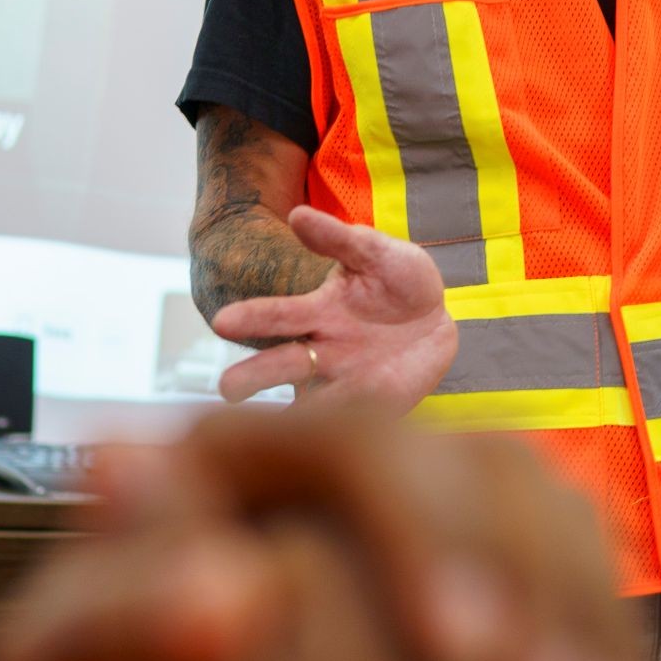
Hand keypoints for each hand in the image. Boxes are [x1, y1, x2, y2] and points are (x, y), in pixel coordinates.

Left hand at [0, 407, 648, 660]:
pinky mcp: (475, 572)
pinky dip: (597, 645)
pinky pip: (569, 575)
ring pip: (539, 514)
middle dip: (528, 591)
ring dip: (581, 620)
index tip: (453, 656)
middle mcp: (338, 465)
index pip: (360, 449)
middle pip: (474, 472)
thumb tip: (127, 475)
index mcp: (236, 457)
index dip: (423, 538)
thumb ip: (103, 598)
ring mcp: (416, 512)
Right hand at [208, 205, 455, 408]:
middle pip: (282, 365)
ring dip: (294, 417)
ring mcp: (348, 382)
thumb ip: (340, 239)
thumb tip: (297, 214)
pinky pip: (359, 423)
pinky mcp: (376, 409)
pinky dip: (347, 432)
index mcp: (318, 311)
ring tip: (274, 432)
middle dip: (254, 376)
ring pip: (313, 403)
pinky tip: (335, 446)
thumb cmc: (400, 279)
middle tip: (226, 390)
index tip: (222, 321)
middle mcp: (323, 351)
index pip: (278, 315)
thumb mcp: (376, 252)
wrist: (438, 320)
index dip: (252, 317)